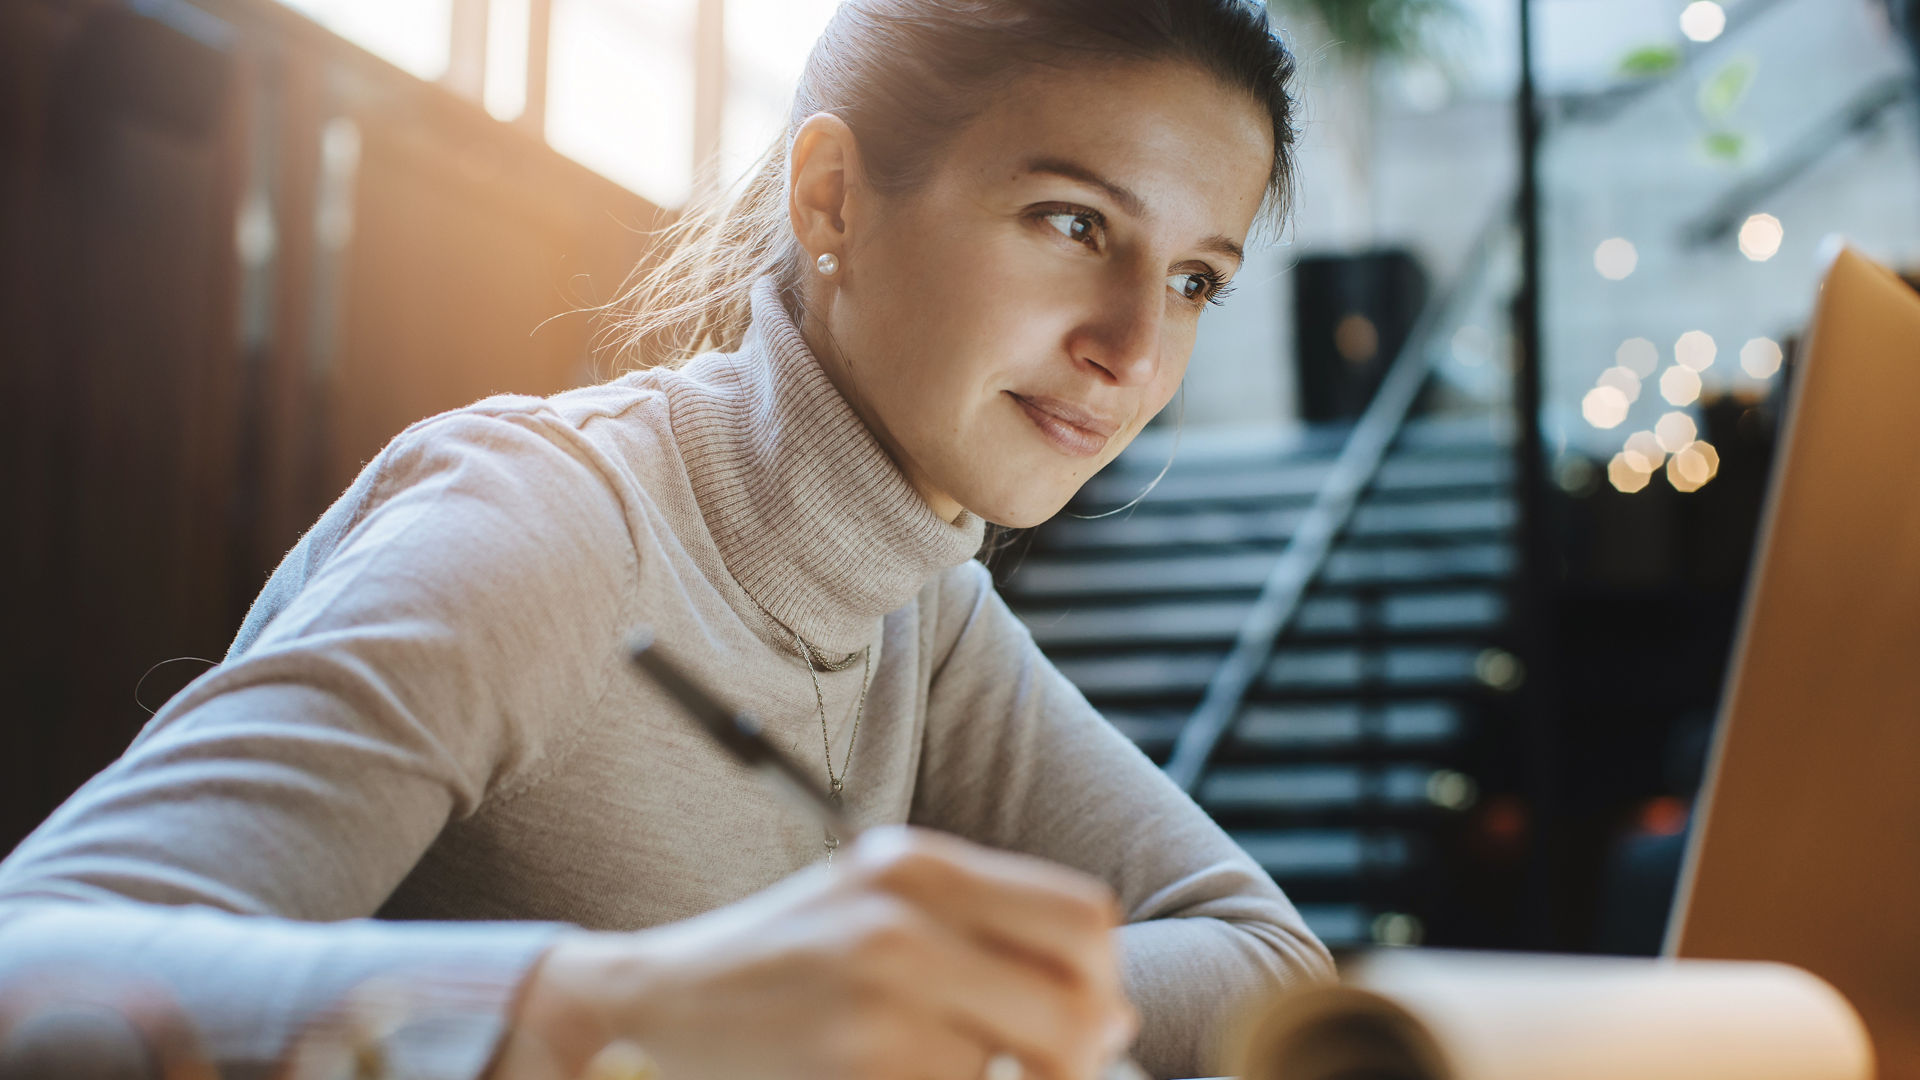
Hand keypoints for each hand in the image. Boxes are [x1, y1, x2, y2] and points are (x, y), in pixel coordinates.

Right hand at [490, 826, 1138, 1079]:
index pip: (1082, 919)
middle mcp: (900, 921)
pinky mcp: (858, 1072)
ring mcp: (876, 1003)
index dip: (1100, 979)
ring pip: (1023, 1067)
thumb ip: (988, 933)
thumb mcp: (876, 905)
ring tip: (941, 1071)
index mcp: (915, 864)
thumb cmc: (779, 963)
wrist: (646, 1008)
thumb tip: (1113, 1012)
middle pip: (1077, 1001)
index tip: (1085, 1015)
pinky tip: (898, 1079)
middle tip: (1049, 1070)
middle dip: (1080, 1053)